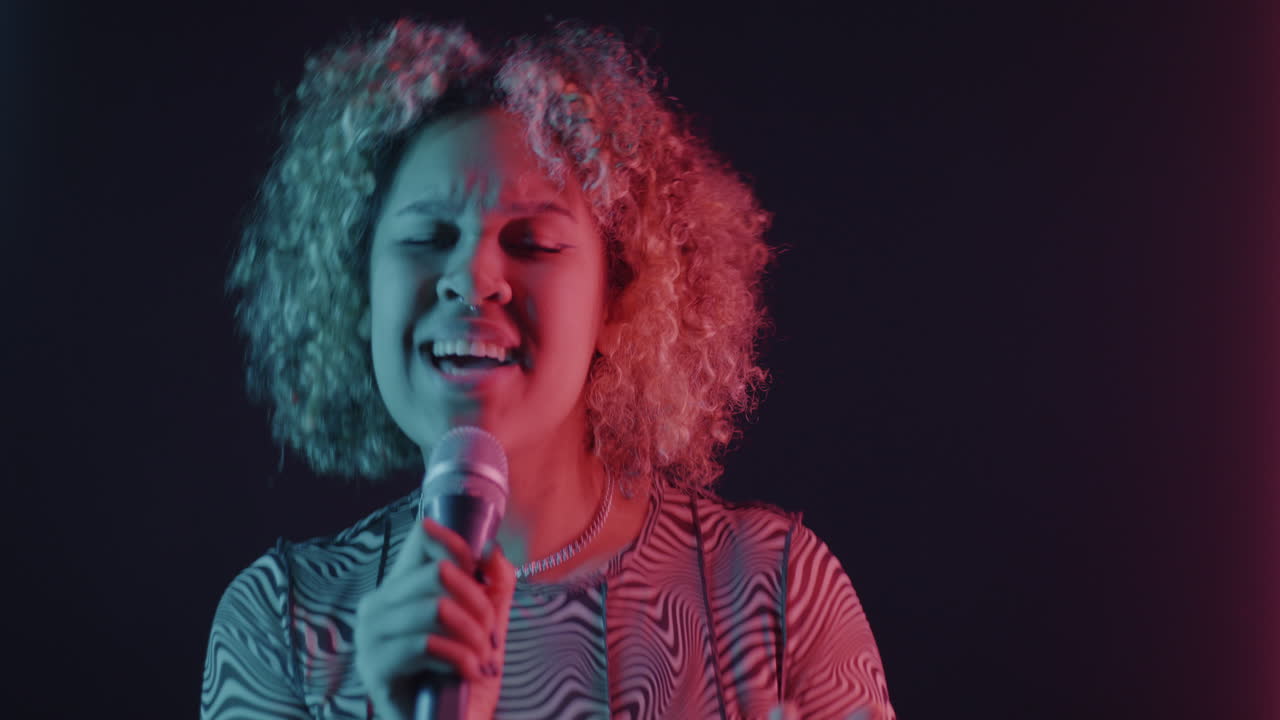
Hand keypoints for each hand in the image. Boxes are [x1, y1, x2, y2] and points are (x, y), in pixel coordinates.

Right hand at [355, 517, 515, 719]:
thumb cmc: (465, 673)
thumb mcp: (488, 620)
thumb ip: (494, 580)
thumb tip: (489, 548)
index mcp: (399, 587)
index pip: (422, 536)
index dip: (458, 546)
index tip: (479, 575)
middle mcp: (376, 605)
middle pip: (437, 572)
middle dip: (478, 604)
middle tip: (489, 634)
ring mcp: (369, 637)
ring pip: (435, 609)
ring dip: (473, 636)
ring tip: (482, 659)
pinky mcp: (375, 668)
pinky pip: (425, 645)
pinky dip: (458, 659)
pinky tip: (467, 674)